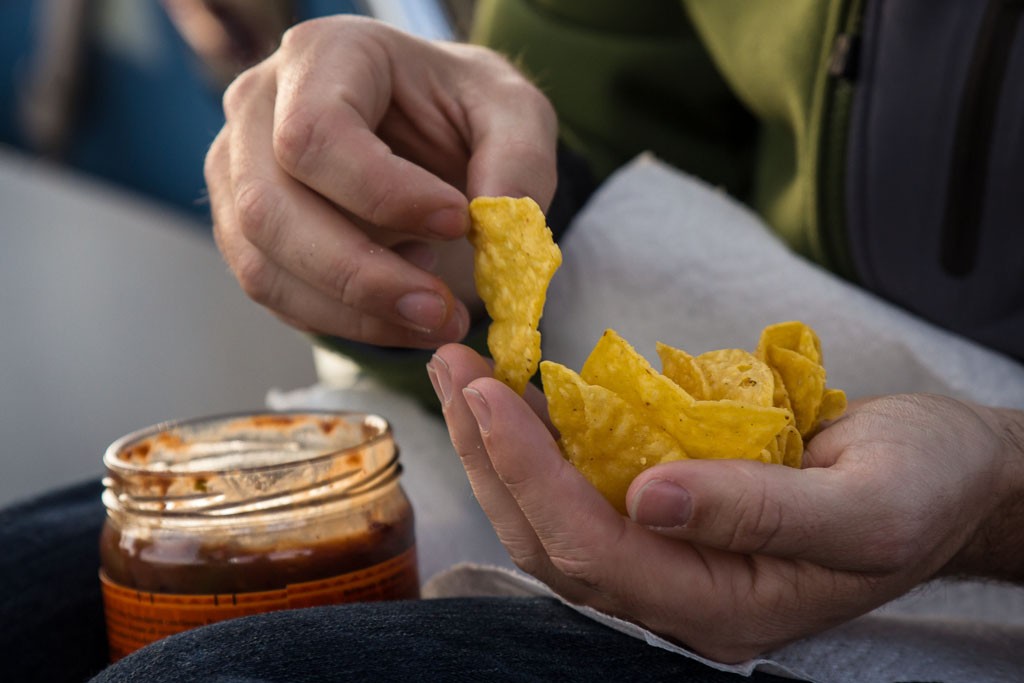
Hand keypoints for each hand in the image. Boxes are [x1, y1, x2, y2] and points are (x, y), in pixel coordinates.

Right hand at [205, 16, 557, 346]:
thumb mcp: (514, 114)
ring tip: (433, 313)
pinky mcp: (242, 230)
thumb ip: (520, 162)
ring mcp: (237, 172)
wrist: (429, 134)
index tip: (456, 223)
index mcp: (324, 56)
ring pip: (262, 265)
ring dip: (353, 313)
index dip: (383, 193)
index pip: (316, 133)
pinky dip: (343, 321)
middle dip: (362, 277)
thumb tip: (499, 228)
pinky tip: (399, 309)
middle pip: (270, 209)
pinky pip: (275, 295)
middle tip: (443, 311)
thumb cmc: (464, 112)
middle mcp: (258, 109)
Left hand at [428, 343, 1023, 661]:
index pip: (595, 549)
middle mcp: (681, 595)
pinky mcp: (670, 521)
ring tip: (464, 376)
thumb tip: (649, 497)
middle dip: (490, 455)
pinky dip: (541, 445)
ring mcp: (671, 559)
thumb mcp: (868, 503)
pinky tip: (516, 400)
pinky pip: (585, 491)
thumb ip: (761, 512)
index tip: (488, 396)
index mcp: (726, 606)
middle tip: (451, 370)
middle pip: (551, 540)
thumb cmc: (925, 485)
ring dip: (500, 449)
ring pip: (554, 519)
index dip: (532, 474)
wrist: (948, 475)